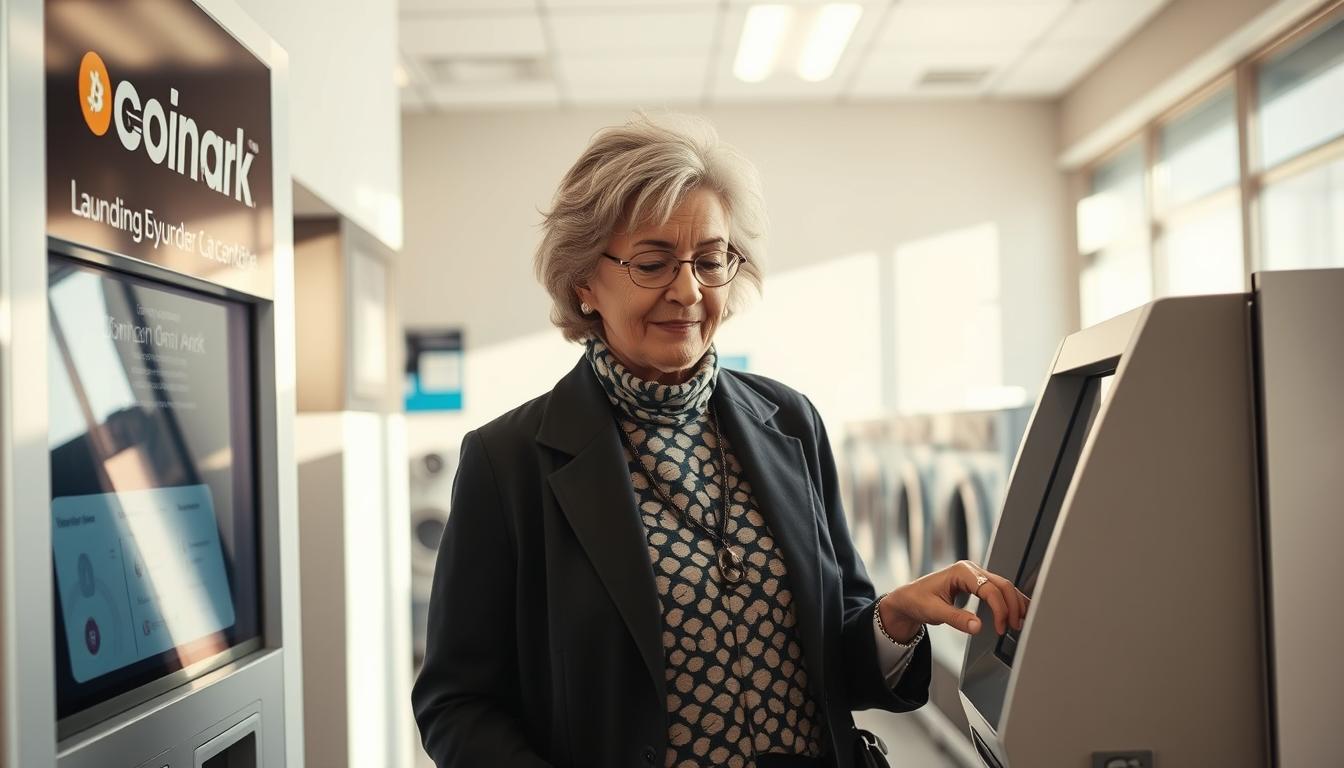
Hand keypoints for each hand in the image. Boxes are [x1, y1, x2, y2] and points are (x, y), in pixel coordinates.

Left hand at [878, 560, 1028, 638]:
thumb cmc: (917, 600)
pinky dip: (1008, 601)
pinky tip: (1015, 613)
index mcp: (961, 571)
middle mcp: (971, 570)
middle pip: (1002, 585)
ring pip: (1003, 586)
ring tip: (1019, 622)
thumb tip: (978, 626)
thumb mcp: (934, 611)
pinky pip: (998, 590)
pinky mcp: (977, 584)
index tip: (1001, 627)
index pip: (989, 589)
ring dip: (1014, 603)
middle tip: (1015, 626)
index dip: (999, 609)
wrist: (908, 599)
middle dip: (1012, 606)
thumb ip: (957, 619)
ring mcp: (975, 575)